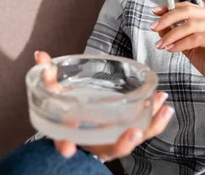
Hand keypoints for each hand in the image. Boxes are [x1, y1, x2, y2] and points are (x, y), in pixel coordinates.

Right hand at [34, 51, 174, 159]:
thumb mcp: (54, 95)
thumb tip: (40, 55)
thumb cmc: (68, 109)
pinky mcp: (128, 132)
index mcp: (72, 136)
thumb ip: (47, 78)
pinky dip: (156, 119)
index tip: (67, 148)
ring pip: (133, 140)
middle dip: (122, 143)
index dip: (65, 146)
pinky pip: (144, 130)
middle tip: (132, 135)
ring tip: (162, 109)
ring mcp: (113, 140)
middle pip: (109, 149)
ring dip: (149, 126)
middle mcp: (94, 143)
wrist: (81, 121)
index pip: (65, 144)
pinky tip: (165, 105)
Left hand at [151, 2, 204, 95]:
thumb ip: (176, 35)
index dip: (170, 7)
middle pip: (189, 11)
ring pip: (191, 25)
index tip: (155, 12)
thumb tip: (159, 25)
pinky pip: (197, 38)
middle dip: (168, 19)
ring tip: (161, 45)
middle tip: (154, 27)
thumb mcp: (189, 47)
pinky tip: (172, 49)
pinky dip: (181, 43)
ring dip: (172, 34)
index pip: (188, 6)